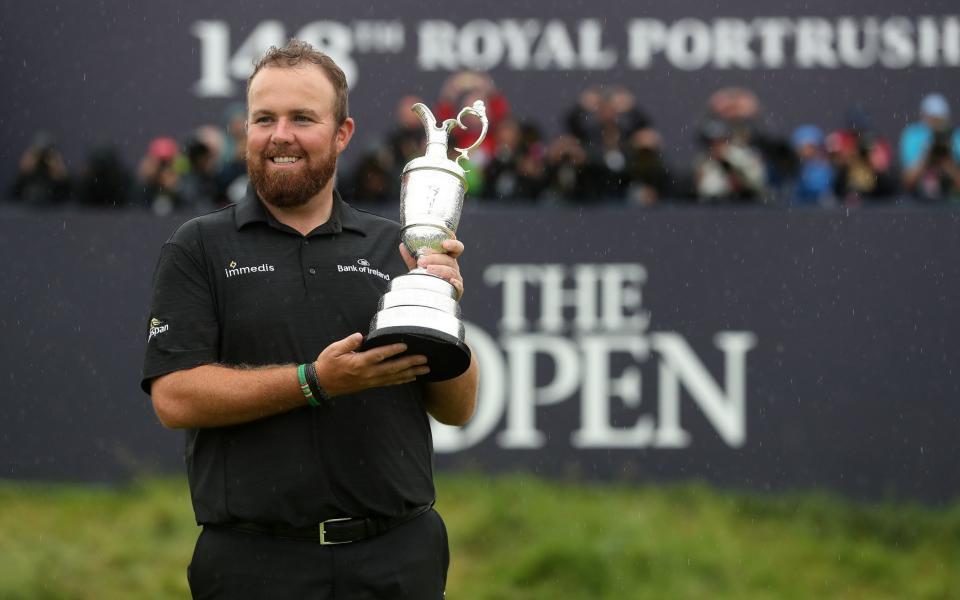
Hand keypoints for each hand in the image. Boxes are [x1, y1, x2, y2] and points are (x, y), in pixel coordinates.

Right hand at [314, 333, 429, 395]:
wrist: (322, 384)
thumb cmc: (328, 364)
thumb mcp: (334, 350)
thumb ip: (349, 342)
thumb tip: (361, 336)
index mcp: (359, 363)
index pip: (379, 355)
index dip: (393, 350)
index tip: (405, 345)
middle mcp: (368, 373)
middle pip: (392, 368)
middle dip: (410, 363)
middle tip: (424, 359)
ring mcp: (370, 380)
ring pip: (394, 377)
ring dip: (411, 373)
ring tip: (425, 369)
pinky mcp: (371, 384)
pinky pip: (389, 382)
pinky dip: (402, 380)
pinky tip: (412, 377)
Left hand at [399, 238, 464, 299]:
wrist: (429, 296)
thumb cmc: (428, 278)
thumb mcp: (419, 267)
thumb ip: (412, 257)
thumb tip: (403, 246)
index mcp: (447, 257)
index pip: (456, 248)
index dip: (452, 244)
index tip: (444, 244)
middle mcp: (453, 266)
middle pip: (449, 259)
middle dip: (435, 258)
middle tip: (421, 261)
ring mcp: (456, 278)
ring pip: (451, 271)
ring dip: (440, 269)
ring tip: (427, 270)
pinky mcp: (456, 290)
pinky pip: (458, 286)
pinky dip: (455, 283)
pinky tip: (450, 281)